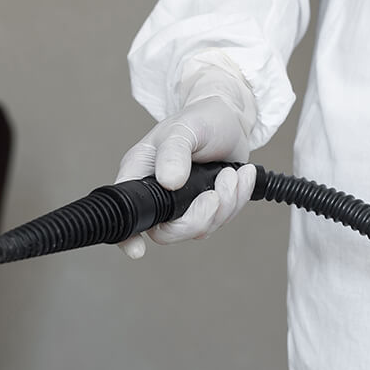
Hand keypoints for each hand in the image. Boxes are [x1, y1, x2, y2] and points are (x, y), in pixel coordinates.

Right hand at [115, 62, 259, 258]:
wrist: (229, 118)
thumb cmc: (199, 119)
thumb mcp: (183, 129)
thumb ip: (174, 153)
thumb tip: (169, 182)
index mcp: (140, 173)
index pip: (128, 212)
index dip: (129, 236)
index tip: (138, 250)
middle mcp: (159, 193)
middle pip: (169, 231)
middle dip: (199, 218)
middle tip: (215, 194)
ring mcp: (184, 203)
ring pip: (200, 228)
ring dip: (225, 203)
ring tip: (231, 173)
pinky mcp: (208, 206)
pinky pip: (222, 219)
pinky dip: (237, 199)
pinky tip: (241, 175)